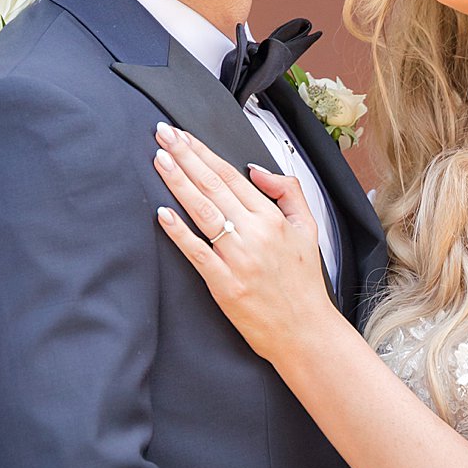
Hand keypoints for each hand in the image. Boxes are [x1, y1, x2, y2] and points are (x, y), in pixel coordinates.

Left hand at [153, 123, 330, 362]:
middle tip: (162, 135)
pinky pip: (197, 252)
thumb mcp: (309, 229)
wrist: (305, 332)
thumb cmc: (303, 283)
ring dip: (177, 182)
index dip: (203, 153)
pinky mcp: (224, 284)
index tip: (183, 136)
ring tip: (159, 160)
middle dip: (184, 156)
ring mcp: (238, 259)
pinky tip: (162, 213)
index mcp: (273, 218)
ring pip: (202, 211)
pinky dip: (179, 232)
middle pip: (212, 186)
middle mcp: (255, 233)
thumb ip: (288, 193)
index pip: (231, 176)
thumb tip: (256, 171)